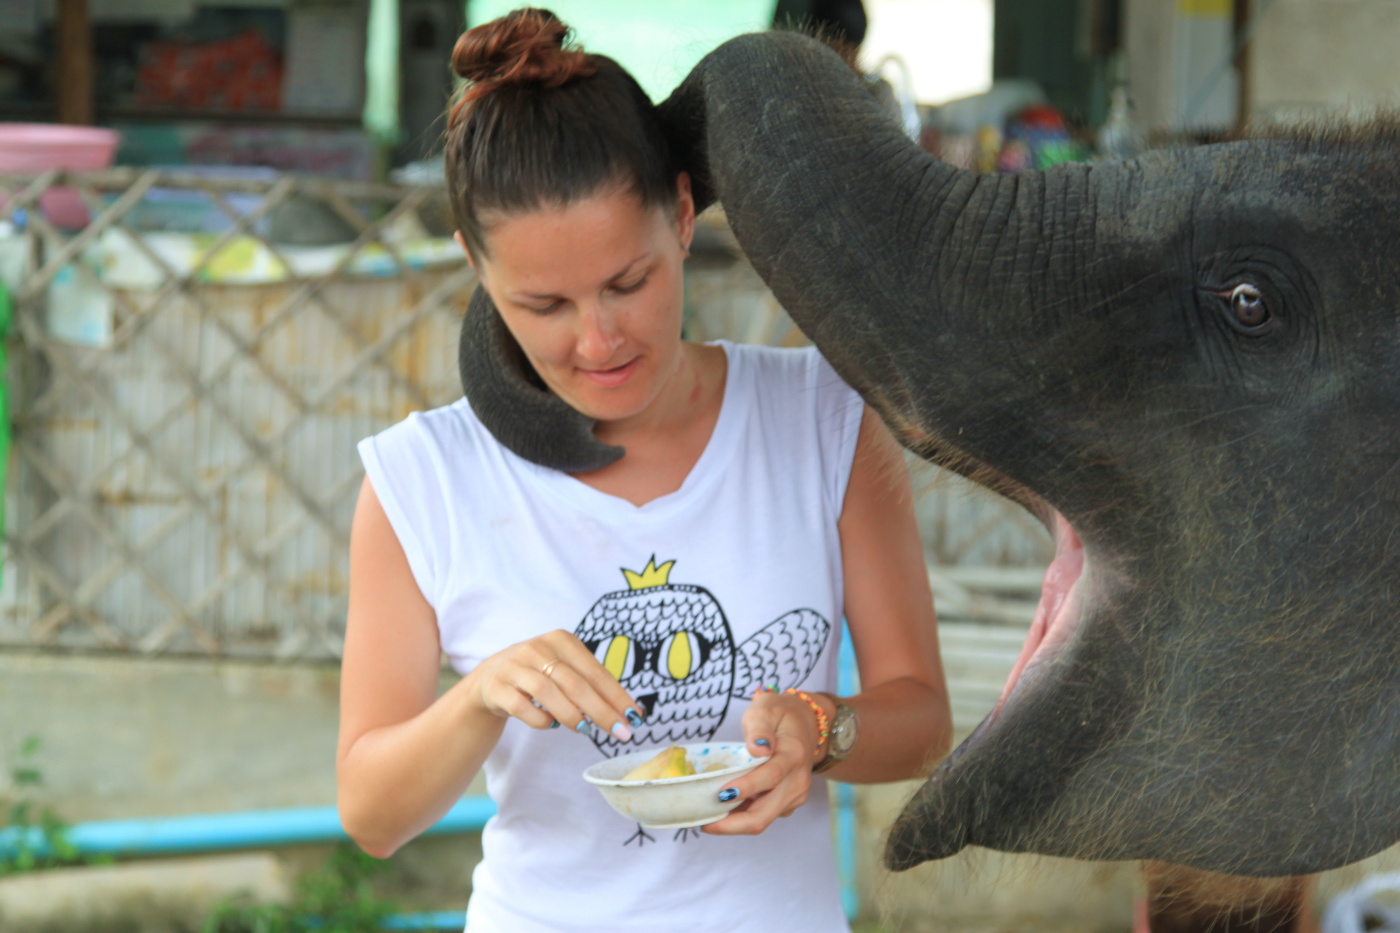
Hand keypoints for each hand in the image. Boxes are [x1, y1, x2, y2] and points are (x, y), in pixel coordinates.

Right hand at [463, 629, 643, 739]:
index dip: (617, 696)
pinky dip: (540, 719)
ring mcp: (514, 666)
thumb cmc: (539, 674)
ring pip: (548, 692)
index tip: (634, 717)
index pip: (596, 672)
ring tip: (585, 731)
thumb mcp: (565, 669)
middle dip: (601, 711)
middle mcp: (538, 648)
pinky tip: (551, 726)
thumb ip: (592, 685)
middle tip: (620, 732)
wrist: (491, 677)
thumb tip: (629, 712)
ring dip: (571, 715)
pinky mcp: (496, 686)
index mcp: (562, 640)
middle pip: (575, 683)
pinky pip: (521, 706)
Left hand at [702, 689, 825, 834]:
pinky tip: (721, 810)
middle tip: (701, 821)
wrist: (805, 725)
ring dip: (732, 824)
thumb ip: (759, 728)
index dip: (746, 788)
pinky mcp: (788, 804)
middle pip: (764, 814)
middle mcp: (797, 781)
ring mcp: (795, 796)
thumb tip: (758, 749)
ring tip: (704, 817)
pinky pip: (762, 817)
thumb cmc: (780, 715)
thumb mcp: (766, 709)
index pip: (770, 777)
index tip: (720, 794)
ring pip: (761, 820)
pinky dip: (740, 818)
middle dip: (731, 824)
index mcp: (793, 755)